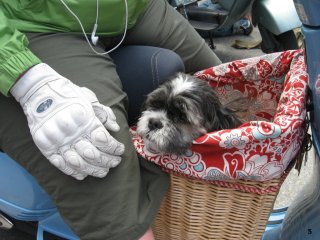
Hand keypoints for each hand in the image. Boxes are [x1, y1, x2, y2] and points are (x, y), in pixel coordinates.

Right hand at [11, 63, 124, 179]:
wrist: (39, 92)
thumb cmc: (69, 95)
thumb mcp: (90, 99)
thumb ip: (104, 114)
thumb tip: (116, 128)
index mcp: (84, 120)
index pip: (103, 141)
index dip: (115, 148)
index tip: (120, 150)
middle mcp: (71, 133)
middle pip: (93, 155)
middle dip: (108, 161)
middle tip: (116, 162)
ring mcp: (57, 142)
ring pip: (79, 164)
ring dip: (94, 170)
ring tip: (104, 171)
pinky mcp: (46, 148)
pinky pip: (62, 165)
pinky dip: (74, 172)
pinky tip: (84, 175)